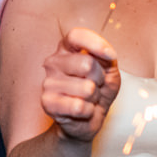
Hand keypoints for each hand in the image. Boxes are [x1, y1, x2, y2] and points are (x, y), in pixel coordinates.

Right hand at [39, 27, 119, 141]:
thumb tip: (108, 54)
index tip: (110, 56)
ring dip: (94, 97)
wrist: (87, 121)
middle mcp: (53, 62)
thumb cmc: (98, 91)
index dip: (95, 44)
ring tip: (87, 99)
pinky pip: (79, 106)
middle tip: (95, 86)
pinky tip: (80, 110)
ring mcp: (48, 82)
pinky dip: (88, 111)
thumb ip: (108, 58)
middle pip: (86, 63)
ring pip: (86, 88)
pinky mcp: (47, 102)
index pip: (76, 36)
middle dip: (99, 79)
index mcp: (66, 49)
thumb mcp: (109, 71)